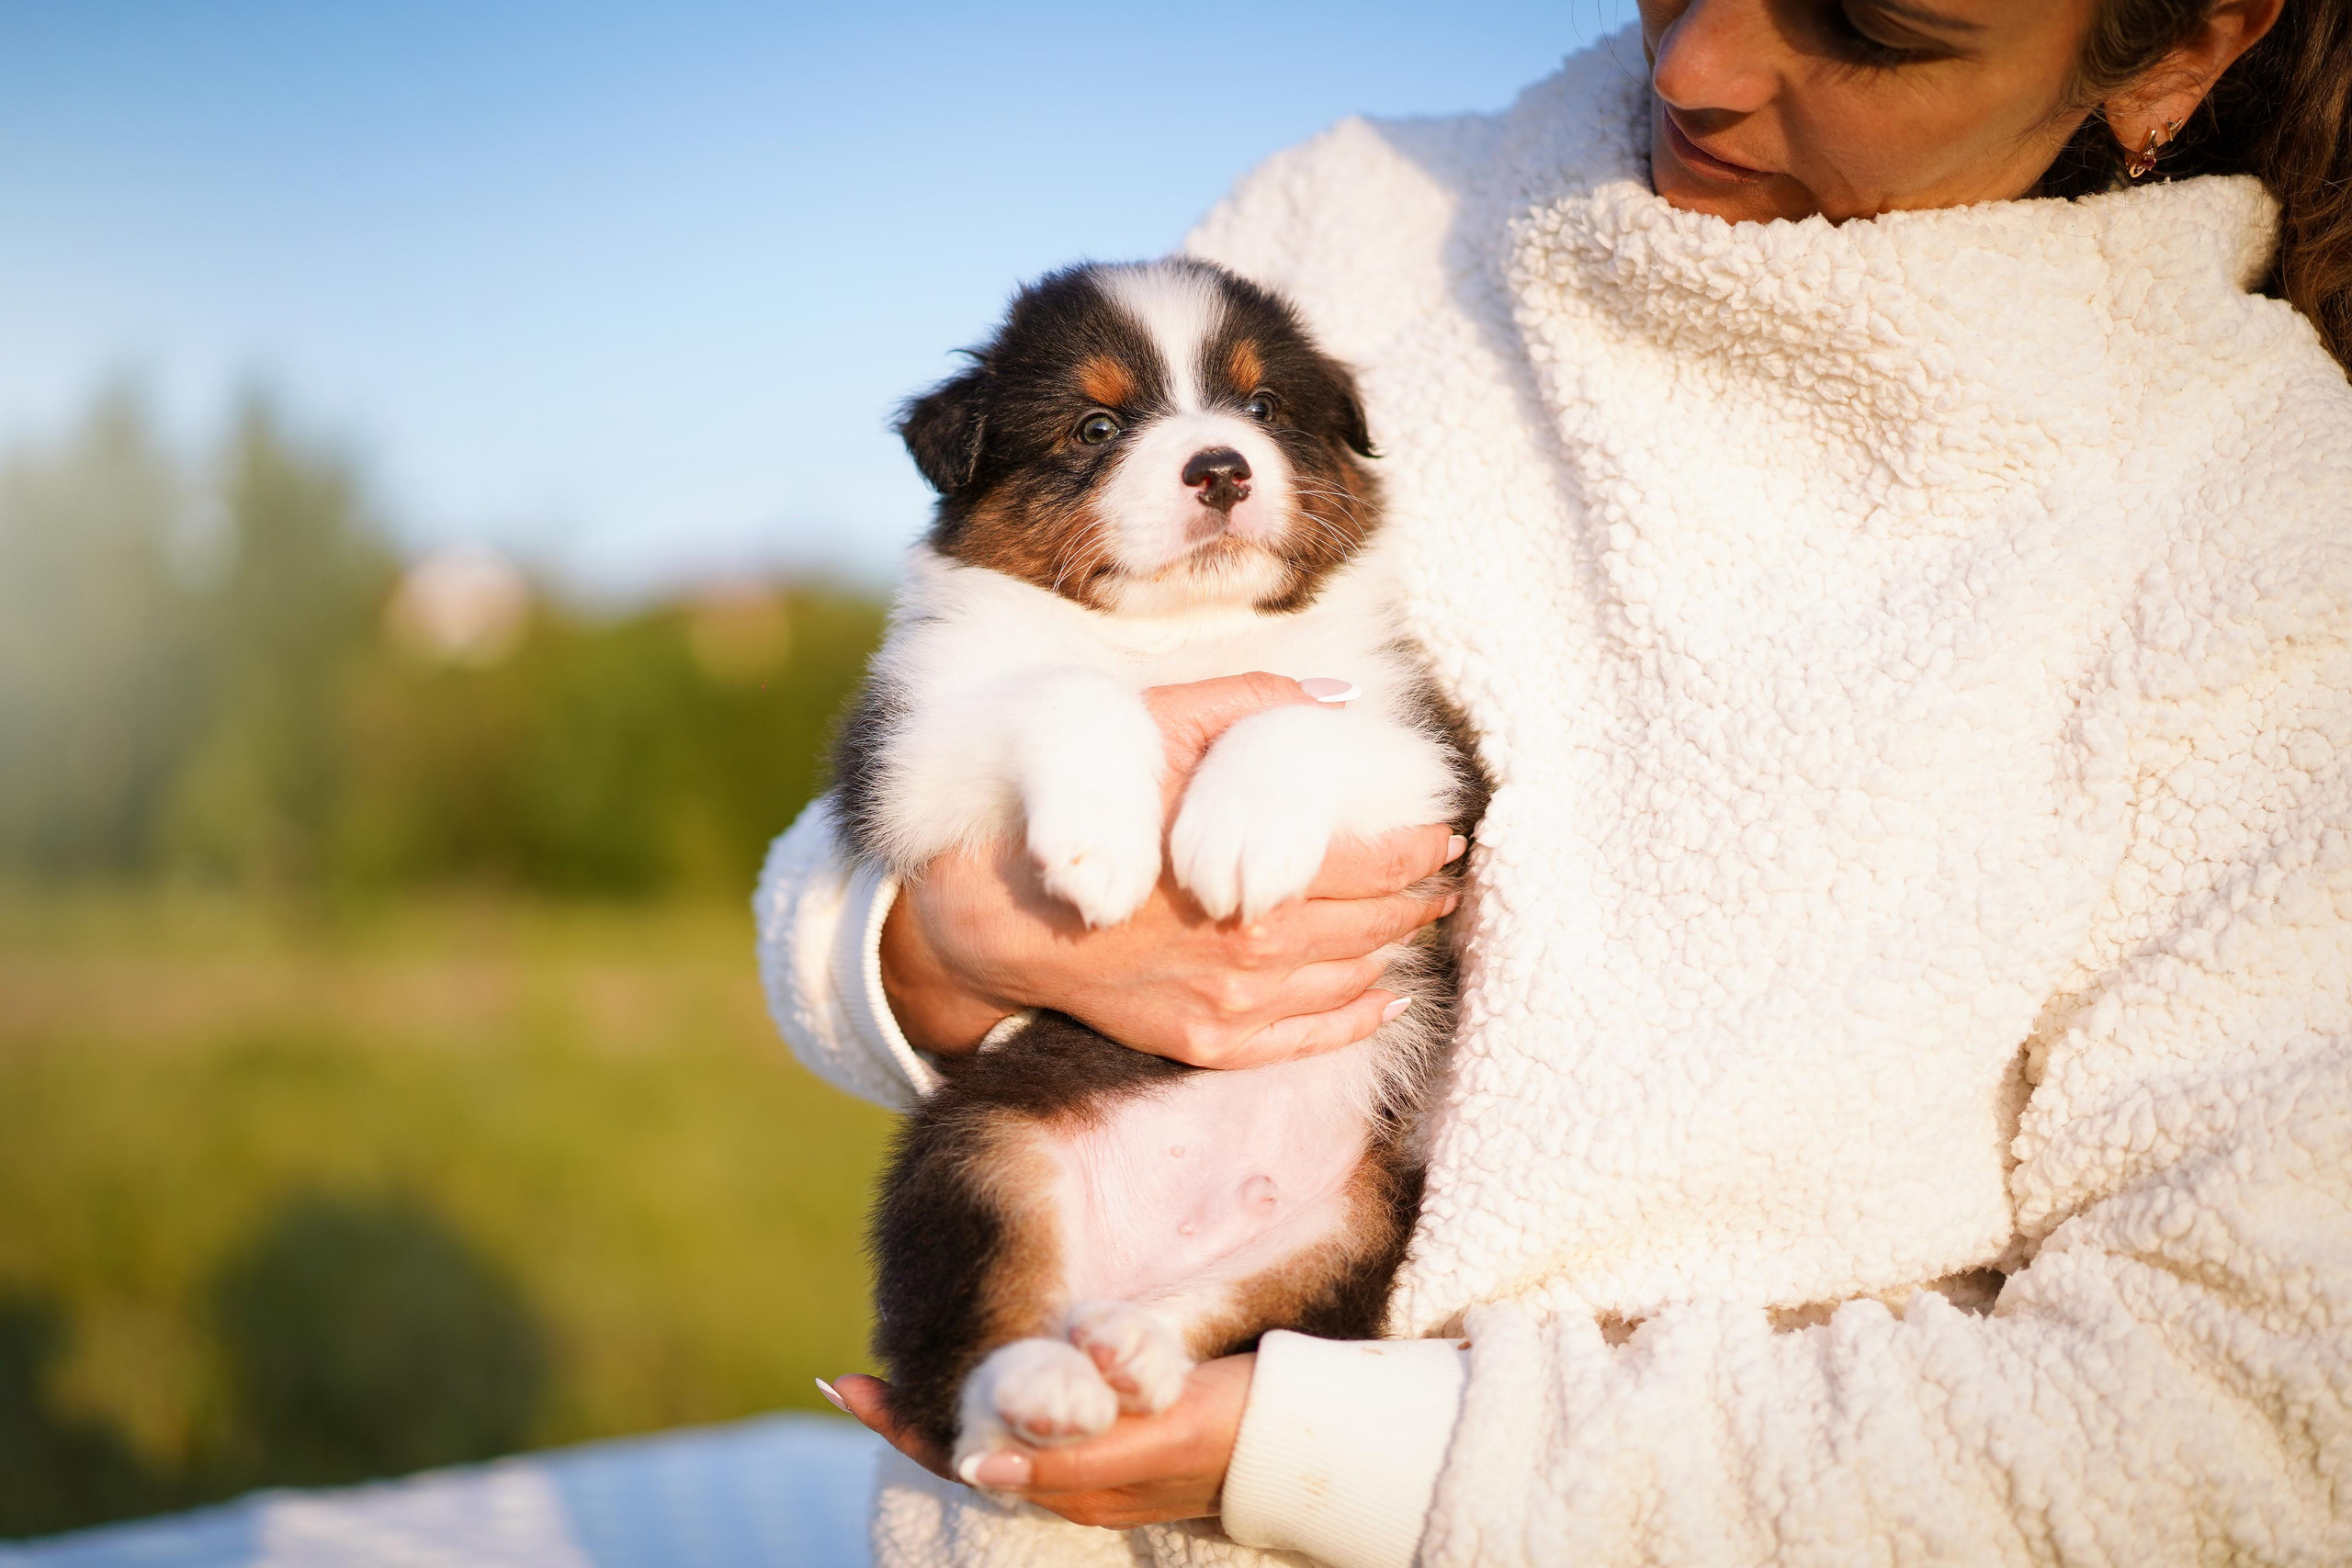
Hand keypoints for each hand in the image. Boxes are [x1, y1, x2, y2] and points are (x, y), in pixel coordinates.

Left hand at [826, 1354, 1253, 1528]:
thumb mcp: (1146, 1446)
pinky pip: (1039, 1416)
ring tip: (908, 1363)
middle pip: (970, 1444)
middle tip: (856, 1375)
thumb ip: (1067, 1461)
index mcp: (1068, 1486)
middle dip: (915, 1411)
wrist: (1289, 1439)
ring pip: (1001, 1428)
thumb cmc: (1220, 1436)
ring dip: (954, 1397)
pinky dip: (1001, 1390)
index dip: (905, 1425)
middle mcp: (1068, 1478)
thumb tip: (979, 1469)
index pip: (964, 1457)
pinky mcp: (1115, 1432)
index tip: (849, 1385)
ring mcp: (1090, 1457)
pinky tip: (990, 1360)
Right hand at [880, 673, 1463, 1068]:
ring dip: (1392, 951)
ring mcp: (1226, 1004)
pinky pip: (1301, 1040)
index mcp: (1245, 868)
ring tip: (1419, 921)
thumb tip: (1341, 696)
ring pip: (1344, 983)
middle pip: (1368, 926)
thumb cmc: (1084, 808)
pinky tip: (1381, 995)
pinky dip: (1352, 1019)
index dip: (1415, 849)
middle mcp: (1247, 948)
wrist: (998, 912)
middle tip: (1445, 878)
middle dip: (1416, 899)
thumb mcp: (1156, 728)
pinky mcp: (1203, 1041)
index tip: (1443, 833)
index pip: (1367, 864)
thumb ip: (1246, 704)